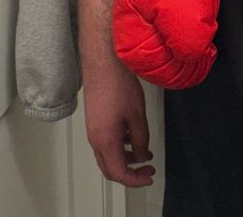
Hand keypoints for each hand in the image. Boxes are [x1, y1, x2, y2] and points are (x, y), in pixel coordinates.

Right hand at [83, 55, 154, 187]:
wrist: (103, 62)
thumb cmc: (118, 85)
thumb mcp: (137, 115)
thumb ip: (141, 139)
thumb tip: (142, 156)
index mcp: (105, 141)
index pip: (119, 173)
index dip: (135, 180)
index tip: (149, 176)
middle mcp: (95, 139)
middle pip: (110, 168)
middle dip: (130, 173)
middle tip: (148, 169)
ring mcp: (93, 130)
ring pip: (108, 155)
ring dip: (126, 158)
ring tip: (145, 153)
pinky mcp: (95, 120)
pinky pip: (106, 142)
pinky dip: (121, 146)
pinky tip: (134, 137)